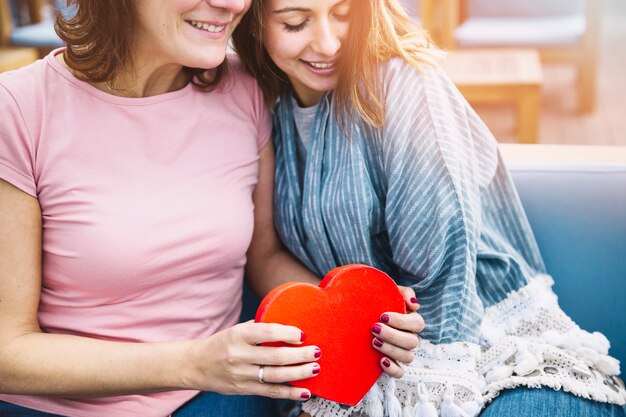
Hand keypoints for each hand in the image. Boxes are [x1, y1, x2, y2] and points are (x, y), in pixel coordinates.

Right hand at [182, 321, 320, 400]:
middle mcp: (239, 355)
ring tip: (315, 368)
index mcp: (238, 335)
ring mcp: (242, 375)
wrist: (195, 365)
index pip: (266, 332)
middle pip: (274, 357)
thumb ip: (261, 327)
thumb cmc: (223, 343)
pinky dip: (290, 393)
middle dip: (299, 355)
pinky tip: (305, 391)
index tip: (303, 334)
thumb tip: (291, 324)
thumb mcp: (238, 329)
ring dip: (299, 373)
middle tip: (316, 352)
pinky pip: (271, 392)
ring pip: (275, 376)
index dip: (286, 333)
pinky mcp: (244, 389)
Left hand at [371, 286, 423, 376]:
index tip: (382, 316)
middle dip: (392, 335)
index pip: (418, 323)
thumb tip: (415, 305)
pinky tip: (381, 361)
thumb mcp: (388, 290)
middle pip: (412, 341)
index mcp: (410, 321)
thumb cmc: (376, 300)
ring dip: (391, 349)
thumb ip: (404, 292)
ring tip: (373, 342)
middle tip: (374, 328)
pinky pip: (400, 373)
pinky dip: (393, 369)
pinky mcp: (392, 364)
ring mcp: (401, 352)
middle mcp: (408, 337)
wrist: (357, 314)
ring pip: (408, 357)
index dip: (402, 321)